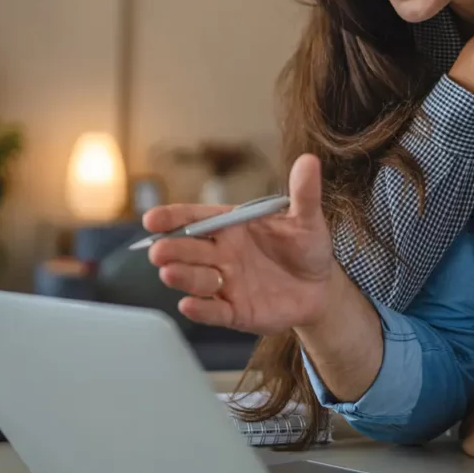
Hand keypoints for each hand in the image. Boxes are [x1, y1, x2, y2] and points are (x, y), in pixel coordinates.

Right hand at [145, 154, 337, 333]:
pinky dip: (200, 310)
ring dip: (182, 276)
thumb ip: (304, 192)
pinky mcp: (235, 312)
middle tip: (159, 251)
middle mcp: (221, 254)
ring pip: (195, 279)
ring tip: (170, 273)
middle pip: (188, 249)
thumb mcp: (307, 219)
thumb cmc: (306, 247)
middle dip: (171, 250)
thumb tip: (309, 160)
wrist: (320, 288)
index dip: (172, 218)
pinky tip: (189, 305)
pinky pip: (213, 312)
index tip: (152, 219)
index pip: (195, 219)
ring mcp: (225, 283)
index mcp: (231, 226)